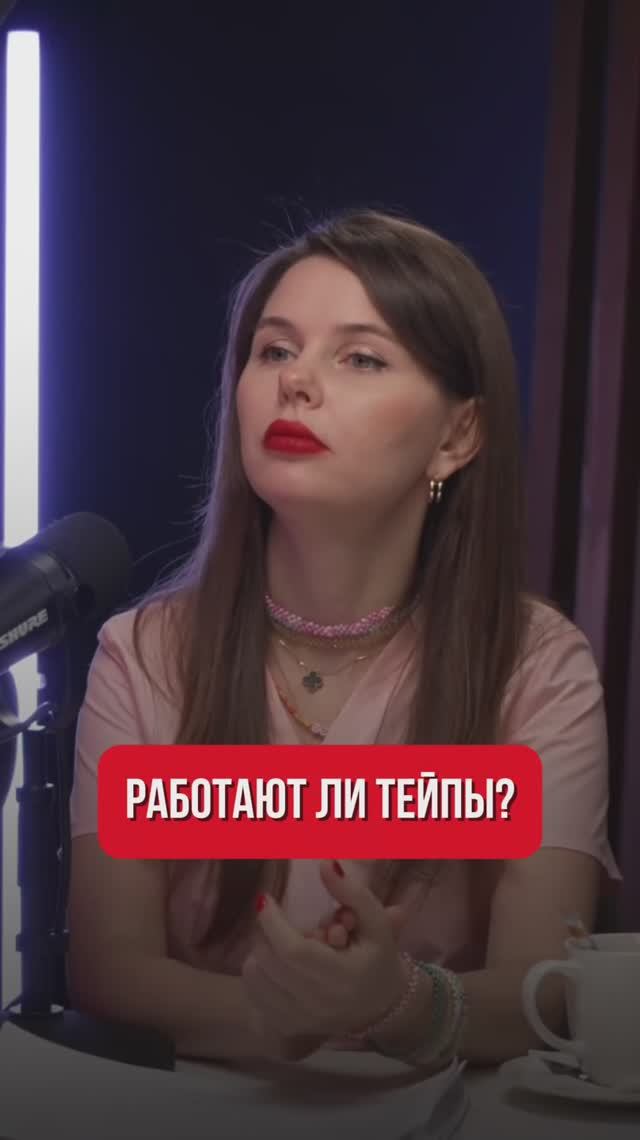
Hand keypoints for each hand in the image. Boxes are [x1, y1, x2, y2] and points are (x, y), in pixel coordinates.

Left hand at [242, 860, 408, 1041]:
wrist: (384, 1007)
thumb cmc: (378, 958)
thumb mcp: (376, 923)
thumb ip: (352, 892)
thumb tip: (325, 863)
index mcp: (340, 976)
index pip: (292, 950)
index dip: (272, 922)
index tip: (266, 899)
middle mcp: (316, 1003)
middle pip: (269, 960)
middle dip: (268, 932)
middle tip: (281, 921)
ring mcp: (299, 1019)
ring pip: (256, 977)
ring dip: (261, 951)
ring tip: (282, 943)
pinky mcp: (288, 1027)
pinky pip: (255, 995)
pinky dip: (258, 974)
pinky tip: (276, 964)